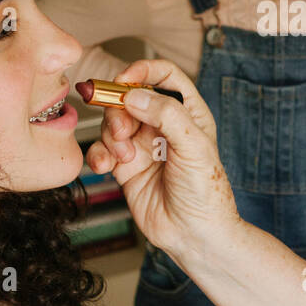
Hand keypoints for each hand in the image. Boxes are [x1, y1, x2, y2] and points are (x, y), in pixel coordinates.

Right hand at [85, 59, 239, 258]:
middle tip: (122, 130)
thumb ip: (166, 114)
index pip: (163, 75)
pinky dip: (99, 154)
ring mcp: (142, 145)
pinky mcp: (125, 166)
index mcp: (188, 112)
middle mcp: (162, 125)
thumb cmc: (206, 191)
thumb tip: (135, 93)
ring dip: (111, 134)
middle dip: (119, 108)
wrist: (194, 235)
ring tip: (123, 156)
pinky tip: (105, 167)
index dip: (143, 70)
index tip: (125, 79)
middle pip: (130, 96)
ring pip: (112, 121)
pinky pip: (103, 149)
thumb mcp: (194, 146)